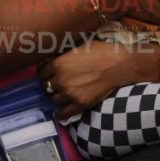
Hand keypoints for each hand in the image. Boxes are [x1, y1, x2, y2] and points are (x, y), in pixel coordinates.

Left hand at [39, 42, 159, 118]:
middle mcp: (61, 80)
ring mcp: (70, 93)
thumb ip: (64, 54)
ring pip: (54, 100)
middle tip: (58, 84)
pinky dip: (62, 113)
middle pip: (46, 87)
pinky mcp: (80, 104)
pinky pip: (64, 113)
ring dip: (58, 97)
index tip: (48, 74)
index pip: (40, 73)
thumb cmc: (101, 52)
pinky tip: (63, 111)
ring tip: (64, 94)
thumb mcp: (79, 47)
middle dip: (51, 85)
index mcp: (58, 63)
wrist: (119, 65)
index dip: (44, 73)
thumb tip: (55, 57)